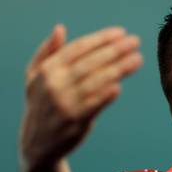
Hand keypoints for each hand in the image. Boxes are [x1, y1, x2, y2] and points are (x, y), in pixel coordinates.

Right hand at [20, 25, 142, 170]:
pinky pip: (93, 105)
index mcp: (47, 70)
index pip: (78, 49)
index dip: (100, 39)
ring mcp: (64, 103)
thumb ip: (47, 52)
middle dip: (115, 50)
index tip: (121, 32)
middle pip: (90, 63)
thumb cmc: (42, 104)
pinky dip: (105, 95)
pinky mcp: (74, 121)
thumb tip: (60, 29)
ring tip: (137, 59)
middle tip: (135, 42)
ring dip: (119, 69)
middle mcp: (54, 84)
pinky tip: (119, 85)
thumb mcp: (34, 78)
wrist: (36, 143)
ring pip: (95, 82)